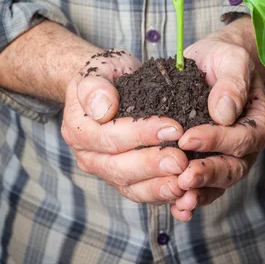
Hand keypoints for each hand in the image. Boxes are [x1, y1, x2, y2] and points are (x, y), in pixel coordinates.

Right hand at [61, 49, 187, 204]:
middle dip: (152, 165)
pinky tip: (185, 193)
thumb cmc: (106, 73)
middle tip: (181, 161)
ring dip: (159, 186)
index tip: (173, 127)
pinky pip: (141, 193)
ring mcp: (105, 171)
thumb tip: (103, 108)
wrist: (109, 83)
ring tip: (185, 182)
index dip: (141, 134)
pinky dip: (163, 195)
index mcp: (78, 130)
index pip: (110, 137)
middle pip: (119, 168)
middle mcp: (88, 156)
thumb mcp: (98, 68)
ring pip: (131, 187)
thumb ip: (95, 86)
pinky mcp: (123, 179)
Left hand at [171, 18, 264, 220]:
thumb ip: (232, 82)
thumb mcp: (230, 59)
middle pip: (233, 168)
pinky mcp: (206, 163)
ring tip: (179, 198)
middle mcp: (247, 146)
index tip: (188, 137)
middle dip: (208, 174)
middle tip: (184, 176)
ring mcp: (227, 158)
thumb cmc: (223, 58)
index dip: (217, 140)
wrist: (211, 62)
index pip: (242, 138)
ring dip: (199, 192)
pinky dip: (189, 197)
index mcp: (260, 122)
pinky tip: (175, 207)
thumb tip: (224, 112)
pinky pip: (202, 186)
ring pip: (218, 184)